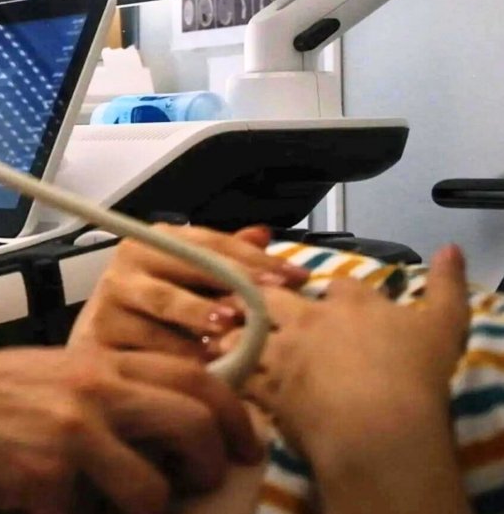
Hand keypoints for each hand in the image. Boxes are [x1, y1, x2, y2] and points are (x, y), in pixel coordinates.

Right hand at [0, 346, 262, 513]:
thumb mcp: (51, 376)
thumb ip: (107, 394)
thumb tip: (163, 431)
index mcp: (98, 362)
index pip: (196, 376)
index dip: (234, 415)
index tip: (244, 444)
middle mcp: (94, 391)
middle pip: (193, 424)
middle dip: (211, 465)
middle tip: (203, 483)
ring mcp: (71, 437)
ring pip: (153, 490)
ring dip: (145, 510)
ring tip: (115, 506)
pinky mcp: (44, 482)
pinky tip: (48, 504)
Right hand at [69, 225, 309, 359]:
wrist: (96, 347)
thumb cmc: (148, 313)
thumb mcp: (184, 280)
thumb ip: (221, 258)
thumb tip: (263, 233)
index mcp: (152, 242)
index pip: (209, 241)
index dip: (253, 258)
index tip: (293, 277)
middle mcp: (128, 263)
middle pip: (187, 267)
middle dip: (230, 285)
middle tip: (262, 304)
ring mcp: (110, 297)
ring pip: (165, 304)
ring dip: (203, 321)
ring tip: (233, 335)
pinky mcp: (99, 333)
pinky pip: (146, 344)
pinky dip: (178, 356)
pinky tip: (206, 366)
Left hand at [227, 244, 468, 462]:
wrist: (380, 424)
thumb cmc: (416, 374)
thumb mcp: (445, 325)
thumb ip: (447, 285)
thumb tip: (451, 248)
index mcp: (350, 301)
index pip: (336, 283)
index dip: (333, 289)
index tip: (331, 295)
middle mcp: (308, 317)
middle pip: (274, 295)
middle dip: (263, 294)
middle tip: (256, 301)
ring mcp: (283, 350)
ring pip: (245, 330)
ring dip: (234, 331)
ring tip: (221, 333)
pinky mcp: (266, 385)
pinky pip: (239, 372)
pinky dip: (228, 370)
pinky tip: (220, 372)